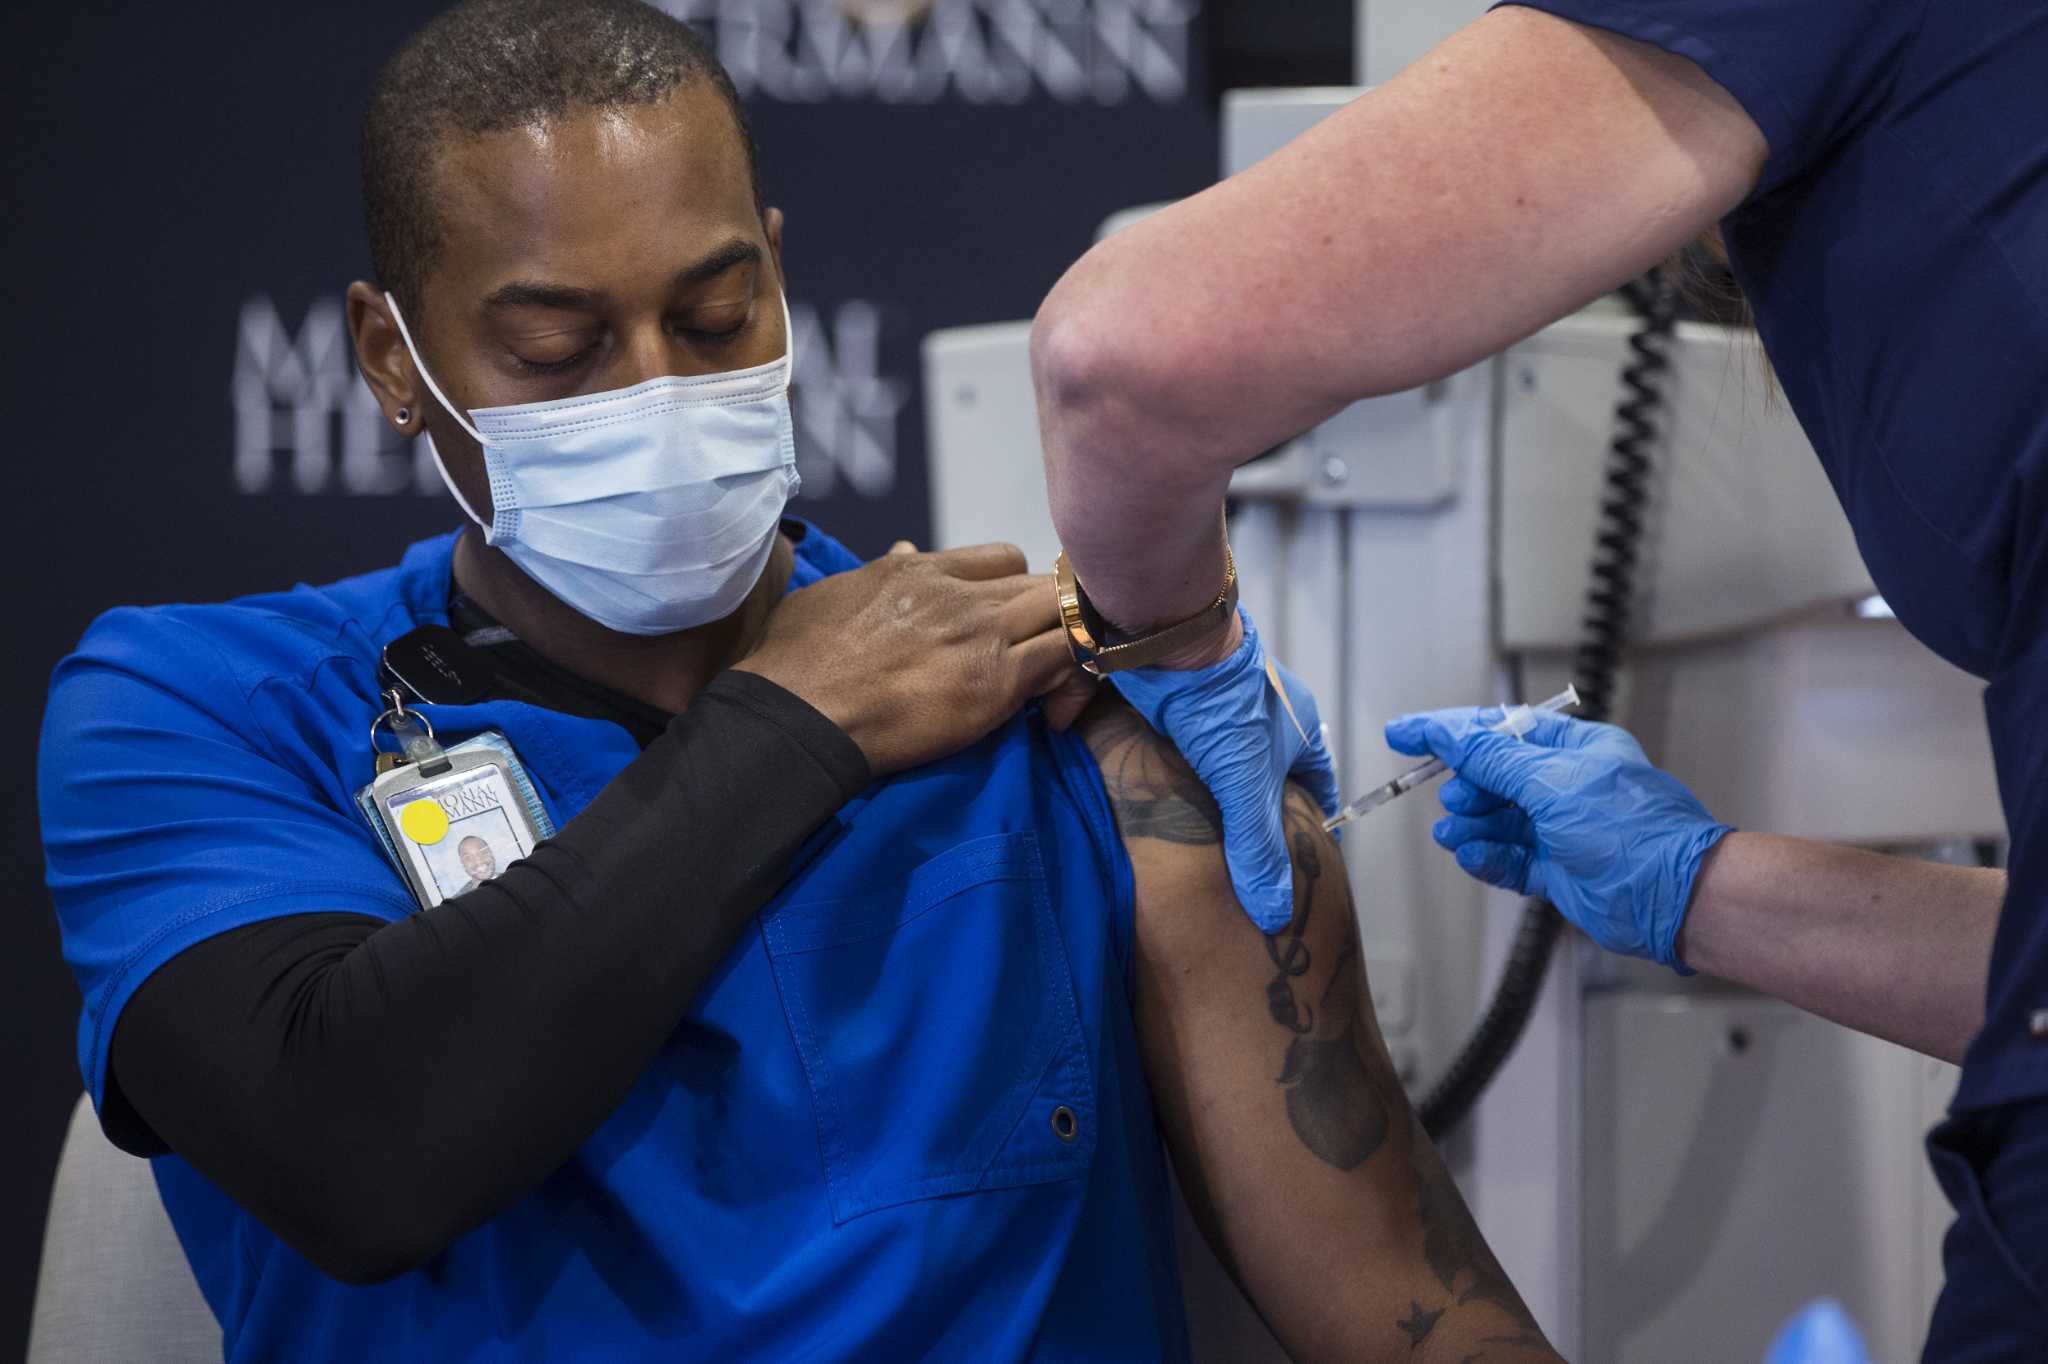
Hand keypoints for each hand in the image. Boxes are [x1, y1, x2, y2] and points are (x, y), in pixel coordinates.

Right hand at [735, 541, 1096, 776]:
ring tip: (1059, 675)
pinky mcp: (997, 683)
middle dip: (1049, 614)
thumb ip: (878, 572)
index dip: (1014, 587)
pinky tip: (1059, 701)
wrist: (796, 714)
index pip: (1001, 559)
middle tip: (1044, 652)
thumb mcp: (834, 594)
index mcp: (919, 569)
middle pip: (1040, 583)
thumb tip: (904, 550)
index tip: (1010, 616)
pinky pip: (1066, 658)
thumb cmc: (796, 661)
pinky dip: (1074, 673)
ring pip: (1063, 613)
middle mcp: (959, 594)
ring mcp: (982, 634)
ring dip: (1068, 640)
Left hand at [1110, 610, 1339, 932]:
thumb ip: (1257, 848)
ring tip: (1202, 840)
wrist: (1166, 637)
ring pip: (1225, 764)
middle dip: (1258, 814)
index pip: (1318, 784)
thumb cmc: (1220, 701)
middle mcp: (1265, 717)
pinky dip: (1180, 776)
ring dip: (1214, 795)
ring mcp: (1221, 710)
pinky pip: (1187, 750)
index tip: (1299, 857)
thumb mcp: (1245, 784)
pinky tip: (1163, 804)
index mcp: (1300, 728)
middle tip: (1245, 859)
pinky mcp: (1182, 706)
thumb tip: (1275, 915)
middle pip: (1270, 777)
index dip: (1311, 821)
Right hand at [1383, 707, 1731, 969]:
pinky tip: (1473, 855)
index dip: (1448, 731)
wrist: (1671, 896)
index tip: (1405, 734)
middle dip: (1467, 787)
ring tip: (1456, 833)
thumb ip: (1494, 760)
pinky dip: (1487, 856)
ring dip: (1472, 825)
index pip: (1499, 730)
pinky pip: (1508, 858)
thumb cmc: (1633, 830)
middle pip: (1494, 777)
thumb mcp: (1552, 783)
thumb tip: (1451, 735)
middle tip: (1455, 798)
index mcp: (1574, 750)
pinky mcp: (1557, 870)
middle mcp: (1567, 787)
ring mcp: (1561, 829)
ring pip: (1497, 820)